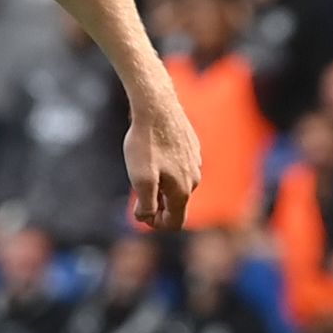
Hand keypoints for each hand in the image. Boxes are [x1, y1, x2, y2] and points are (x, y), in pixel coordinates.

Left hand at [124, 93, 202, 231]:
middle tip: (137, 189)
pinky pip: (180, 167)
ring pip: (178, 184)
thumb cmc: (146, 143)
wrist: (157, 107)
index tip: (140, 212)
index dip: (157, 224)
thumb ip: (145, 205)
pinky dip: (167, 168)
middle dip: (158, 204)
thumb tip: (146, 218)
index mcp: (182, 191)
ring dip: (162, 185)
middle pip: (176, 204)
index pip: (175, 223)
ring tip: (144, 169)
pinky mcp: (192, 148)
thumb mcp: (140, 179)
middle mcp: (194, 179)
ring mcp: (196, 162)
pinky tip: (154, 154)